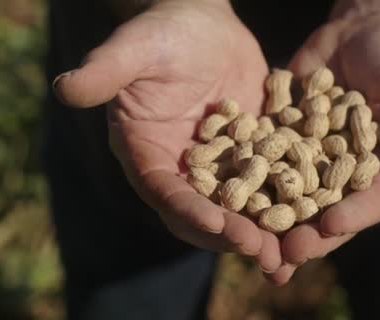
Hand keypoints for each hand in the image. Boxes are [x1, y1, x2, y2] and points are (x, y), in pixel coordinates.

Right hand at [53, 0, 281, 272]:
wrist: (203, 24)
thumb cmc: (163, 32)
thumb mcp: (134, 49)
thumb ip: (105, 72)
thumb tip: (64, 89)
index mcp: (147, 154)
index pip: (165, 190)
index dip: (188, 209)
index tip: (217, 224)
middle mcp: (183, 169)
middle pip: (205, 212)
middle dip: (232, 234)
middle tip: (262, 252)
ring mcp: (220, 167)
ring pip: (241, 209)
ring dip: (264, 233)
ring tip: (290, 254)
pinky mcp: (251, 155)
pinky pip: (270, 185)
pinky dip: (288, 205)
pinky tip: (314, 219)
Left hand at [266, 1, 379, 283]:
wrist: (365, 25)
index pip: (374, 200)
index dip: (354, 216)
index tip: (330, 226)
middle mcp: (350, 172)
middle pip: (330, 209)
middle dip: (308, 233)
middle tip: (283, 254)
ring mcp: (316, 158)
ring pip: (294, 195)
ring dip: (273, 220)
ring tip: (251, 240)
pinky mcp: (288, 138)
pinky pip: (269, 160)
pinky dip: (251, 178)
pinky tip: (229, 194)